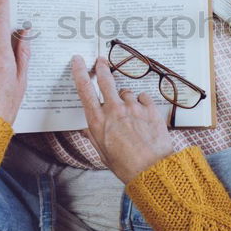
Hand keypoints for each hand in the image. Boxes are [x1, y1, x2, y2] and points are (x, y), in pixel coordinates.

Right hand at [71, 55, 174, 183]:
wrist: (152, 169)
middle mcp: (114, 110)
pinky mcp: (150, 108)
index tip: (78, 61)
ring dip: (126, 99)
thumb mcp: (103, 153)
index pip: (85, 90)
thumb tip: (87, 128)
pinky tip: (142, 116)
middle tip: (101, 61)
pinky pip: (143, 98)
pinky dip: (141, 104)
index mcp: (98, 121)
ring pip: (126, 92)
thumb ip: (94, 136)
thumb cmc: (126, 165)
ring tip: (130, 115)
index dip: (79, 72)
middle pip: (105, 80)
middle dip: (102, 67)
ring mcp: (133, 107)